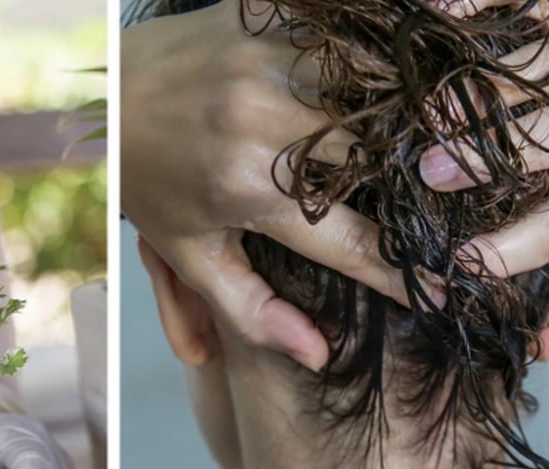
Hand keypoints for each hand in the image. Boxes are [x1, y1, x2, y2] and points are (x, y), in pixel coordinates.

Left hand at [121, 1, 475, 368]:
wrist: (104, 96)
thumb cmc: (148, 181)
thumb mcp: (188, 254)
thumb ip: (250, 308)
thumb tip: (316, 354)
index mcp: (246, 186)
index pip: (348, 240)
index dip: (400, 270)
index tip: (444, 289)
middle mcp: (263, 121)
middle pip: (376, 159)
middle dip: (413, 191)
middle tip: (441, 210)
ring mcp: (269, 58)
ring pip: (377, 90)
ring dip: (407, 120)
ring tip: (433, 147)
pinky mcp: (270, 15)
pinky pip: (353, 35)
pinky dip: (381, 61)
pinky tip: (398, 83)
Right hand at [419, 0, 548, 357]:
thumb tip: (540, 344)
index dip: (516, 249)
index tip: (460, 264)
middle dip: (490, 158)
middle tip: (429, 171)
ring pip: (540, 71)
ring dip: (478, 92)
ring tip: (428, 110)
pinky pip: (525, 1)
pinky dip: (480, 6)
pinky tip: (440, 16)